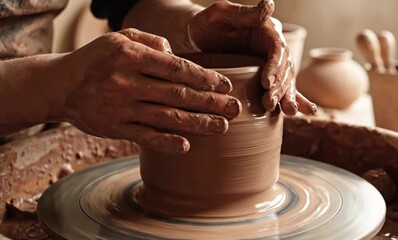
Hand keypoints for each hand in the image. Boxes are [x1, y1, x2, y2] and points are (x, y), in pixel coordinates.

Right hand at [61, 28, 240, 153]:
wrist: (59, 85)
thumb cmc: (95, 59)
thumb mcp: (118, 38)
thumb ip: (150, 40)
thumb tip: (176, 53)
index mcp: (130, 56)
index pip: (176, 68)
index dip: (204, 77)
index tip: (225, 84)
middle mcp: (126, 81)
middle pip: (178, 94)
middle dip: (210, 102)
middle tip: (234, 108)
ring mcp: (120, 107)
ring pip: (166, 117)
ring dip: (197, 124)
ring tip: (222, 127)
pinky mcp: (114, 128)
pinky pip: (144, 137)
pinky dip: (166, 142)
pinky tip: (187, 146)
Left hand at [188, 0, 315, 115]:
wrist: (198, 39)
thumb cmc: (207, 23)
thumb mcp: (221, 13)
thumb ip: (244, 12)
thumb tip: (270, 5)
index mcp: (266, 30)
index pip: (276, 48)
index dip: (275, 66)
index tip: (267, 82)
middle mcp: (272, 46)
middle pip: (284, 68)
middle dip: (280, 86)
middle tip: (269, 102)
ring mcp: (270, 62)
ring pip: (285, 80)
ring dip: (286, 96)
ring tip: (287, 112)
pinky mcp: (265, 76)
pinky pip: (281, 87)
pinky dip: (293, 99)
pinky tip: (302, 112)